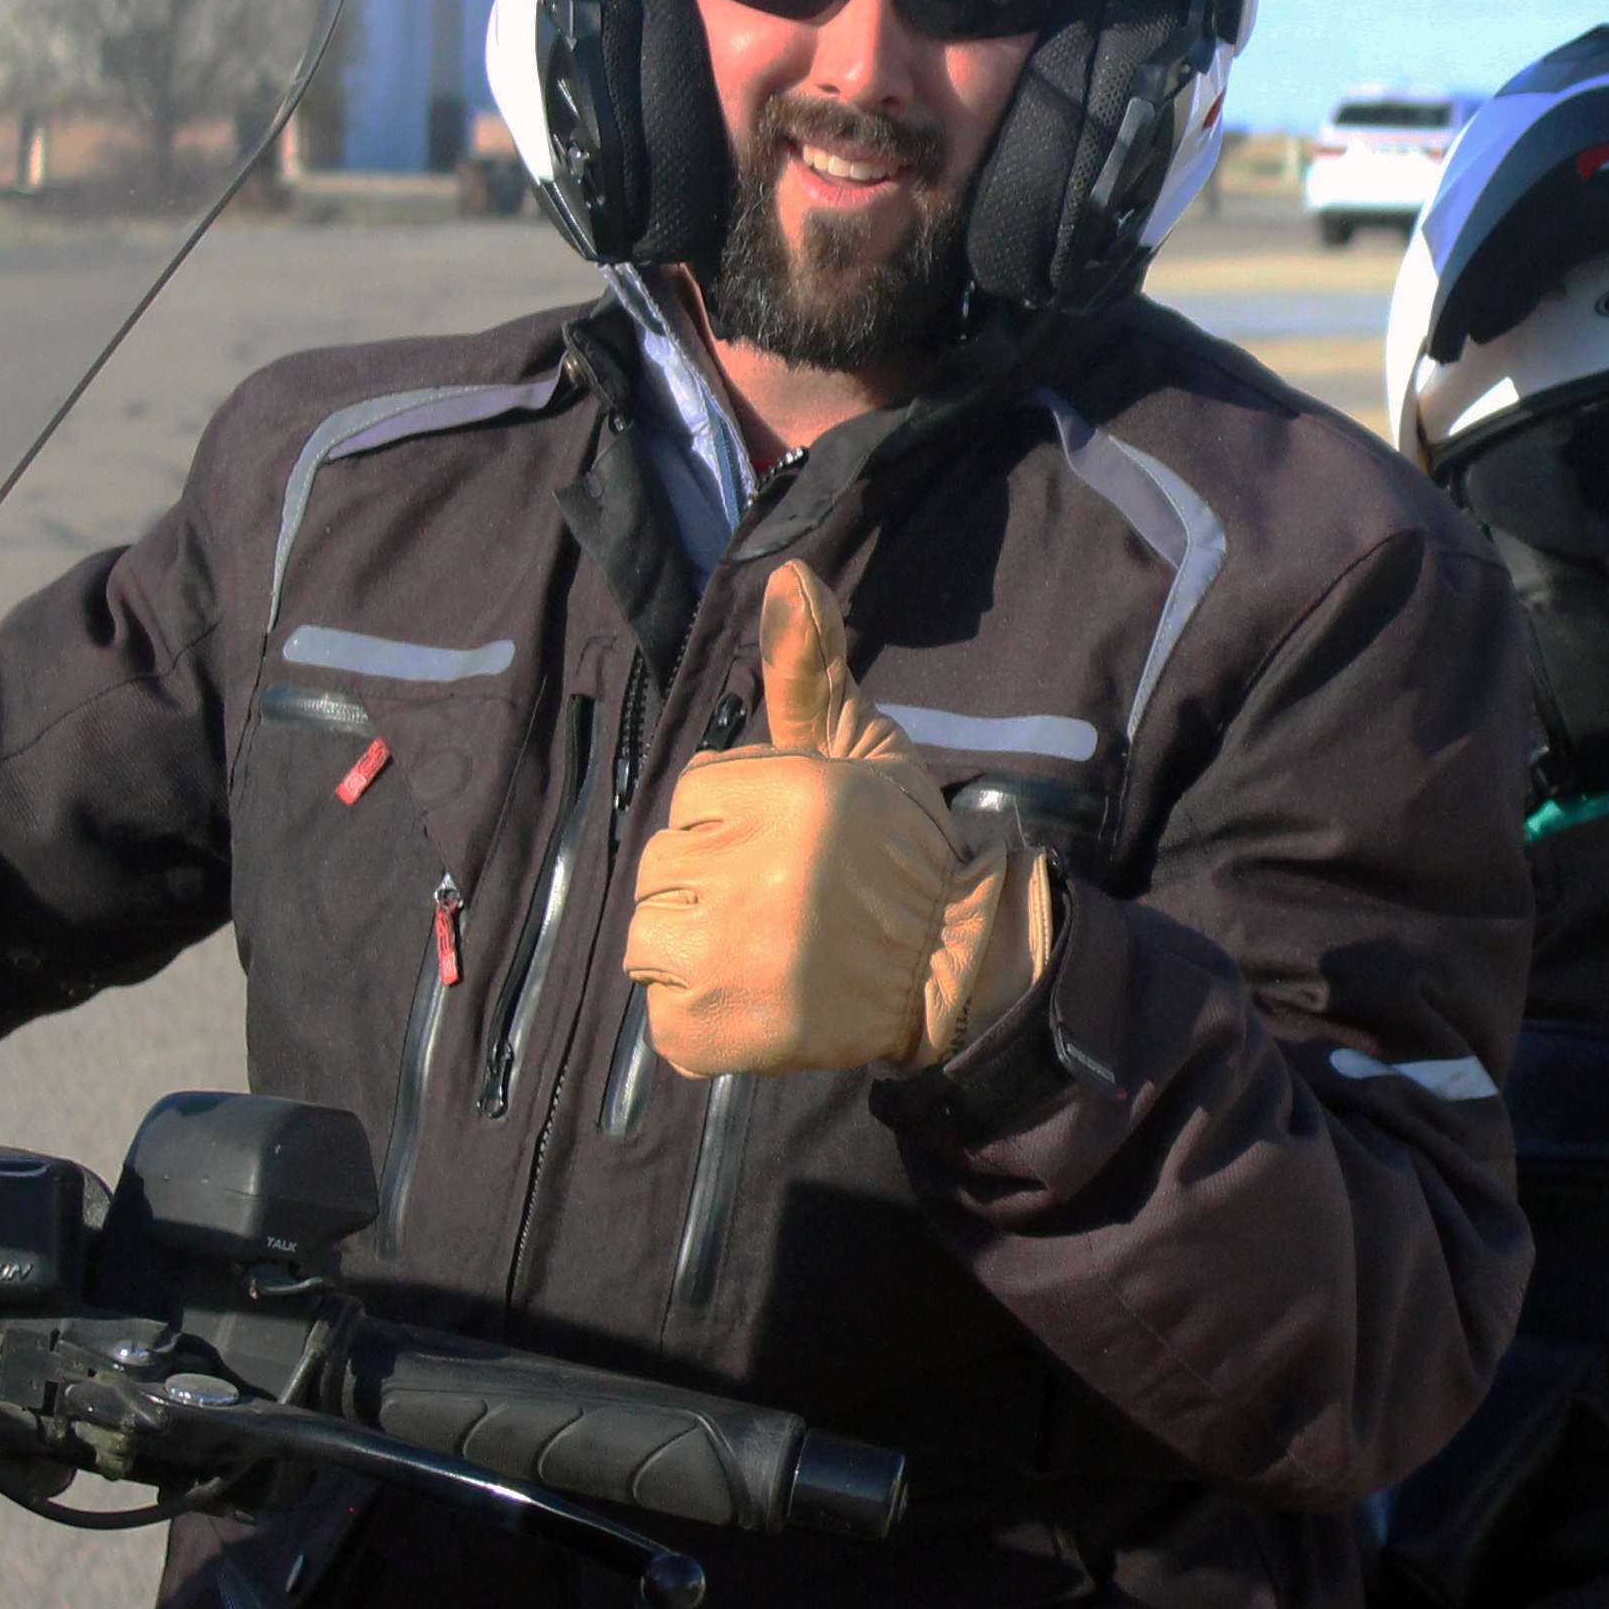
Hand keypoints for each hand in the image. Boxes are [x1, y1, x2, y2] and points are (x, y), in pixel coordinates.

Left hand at [622, 565, 1056, 1076]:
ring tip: (758, 950)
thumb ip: (809, 666)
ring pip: (651, 940)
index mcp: (782, 797)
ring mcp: (733, 962)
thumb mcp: (862, 745)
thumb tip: (786, 576)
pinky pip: (665, 1020)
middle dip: (710, 877)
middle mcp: (752, 876)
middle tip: (778, 901)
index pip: (694, 795)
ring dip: (694, 947)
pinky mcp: (725, 1033)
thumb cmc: (904, 851)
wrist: (956, 967)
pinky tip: (751, 998)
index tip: (789, 842)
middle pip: (663, 866)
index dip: (735, 817)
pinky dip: (697, 1017)